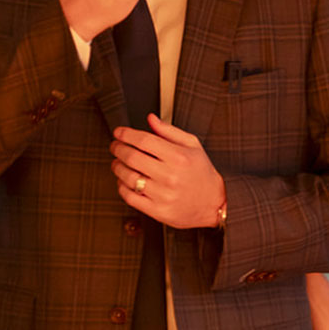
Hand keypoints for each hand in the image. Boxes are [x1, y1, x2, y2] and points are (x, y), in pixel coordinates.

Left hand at [111, 118, 226, 229]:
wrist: (213, 203)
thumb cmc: (202, 172)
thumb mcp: (192, 145)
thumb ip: (169, 131)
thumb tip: (150, 119)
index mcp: (179, 157)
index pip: (144, 140)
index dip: (126, 134)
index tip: (119, 132)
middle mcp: (170, 176)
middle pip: (132, 157)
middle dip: (118, 148)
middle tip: (115, 146)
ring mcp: (163, 195)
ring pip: (128, 177)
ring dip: (117, 167)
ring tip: (117, 162)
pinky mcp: (157, 211)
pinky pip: (130, 197)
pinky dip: (121, 186)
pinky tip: (124, 180)